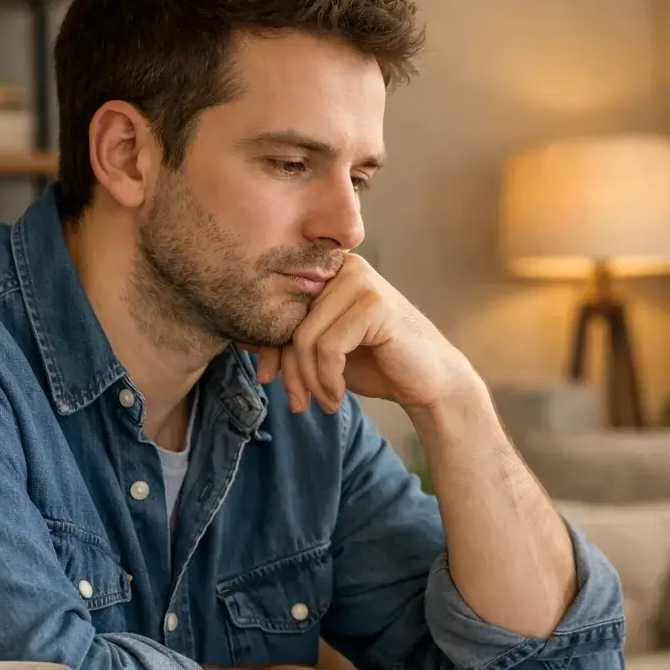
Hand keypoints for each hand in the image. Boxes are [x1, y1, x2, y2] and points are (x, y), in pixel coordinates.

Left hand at [253, 253, 477, 414]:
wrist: (430, 383)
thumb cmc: (378, 364)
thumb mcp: (324, 352)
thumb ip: (290, 340)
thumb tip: (240, 338)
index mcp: (331, 270)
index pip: (283, 307)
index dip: (271, 346)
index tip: (270, 378)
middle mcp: (345, 267)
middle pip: (291, 323)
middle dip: (290, 370)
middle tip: (297, 402)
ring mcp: (361, 282)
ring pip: (306, 338)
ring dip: (310, 381)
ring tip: (325, 401)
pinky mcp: (374, 304)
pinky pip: (328, 348)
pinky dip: (328, 380)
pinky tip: (338, 396)